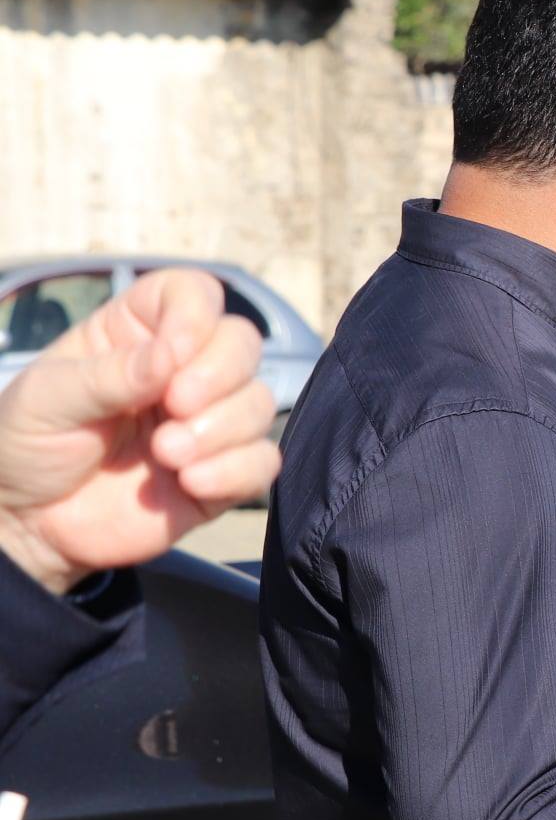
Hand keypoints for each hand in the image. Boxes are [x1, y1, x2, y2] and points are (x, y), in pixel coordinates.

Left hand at [0, 270, 279, 594]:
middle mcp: (182, 372)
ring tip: (166, 456)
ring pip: (258, 404)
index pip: (193, 294)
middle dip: (218, 375)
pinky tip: (191, 483)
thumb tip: (171, 355)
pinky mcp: (223, 474)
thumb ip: (110, 375)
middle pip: (242, 343)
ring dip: (220, 430)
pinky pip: (264, 462)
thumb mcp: (47, 398)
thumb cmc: (27, 446)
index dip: (196, 315)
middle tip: (175, 405)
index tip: (172, 353)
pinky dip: (235, 470)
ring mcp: (206, 423)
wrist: (27, 525)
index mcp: (137, 336)